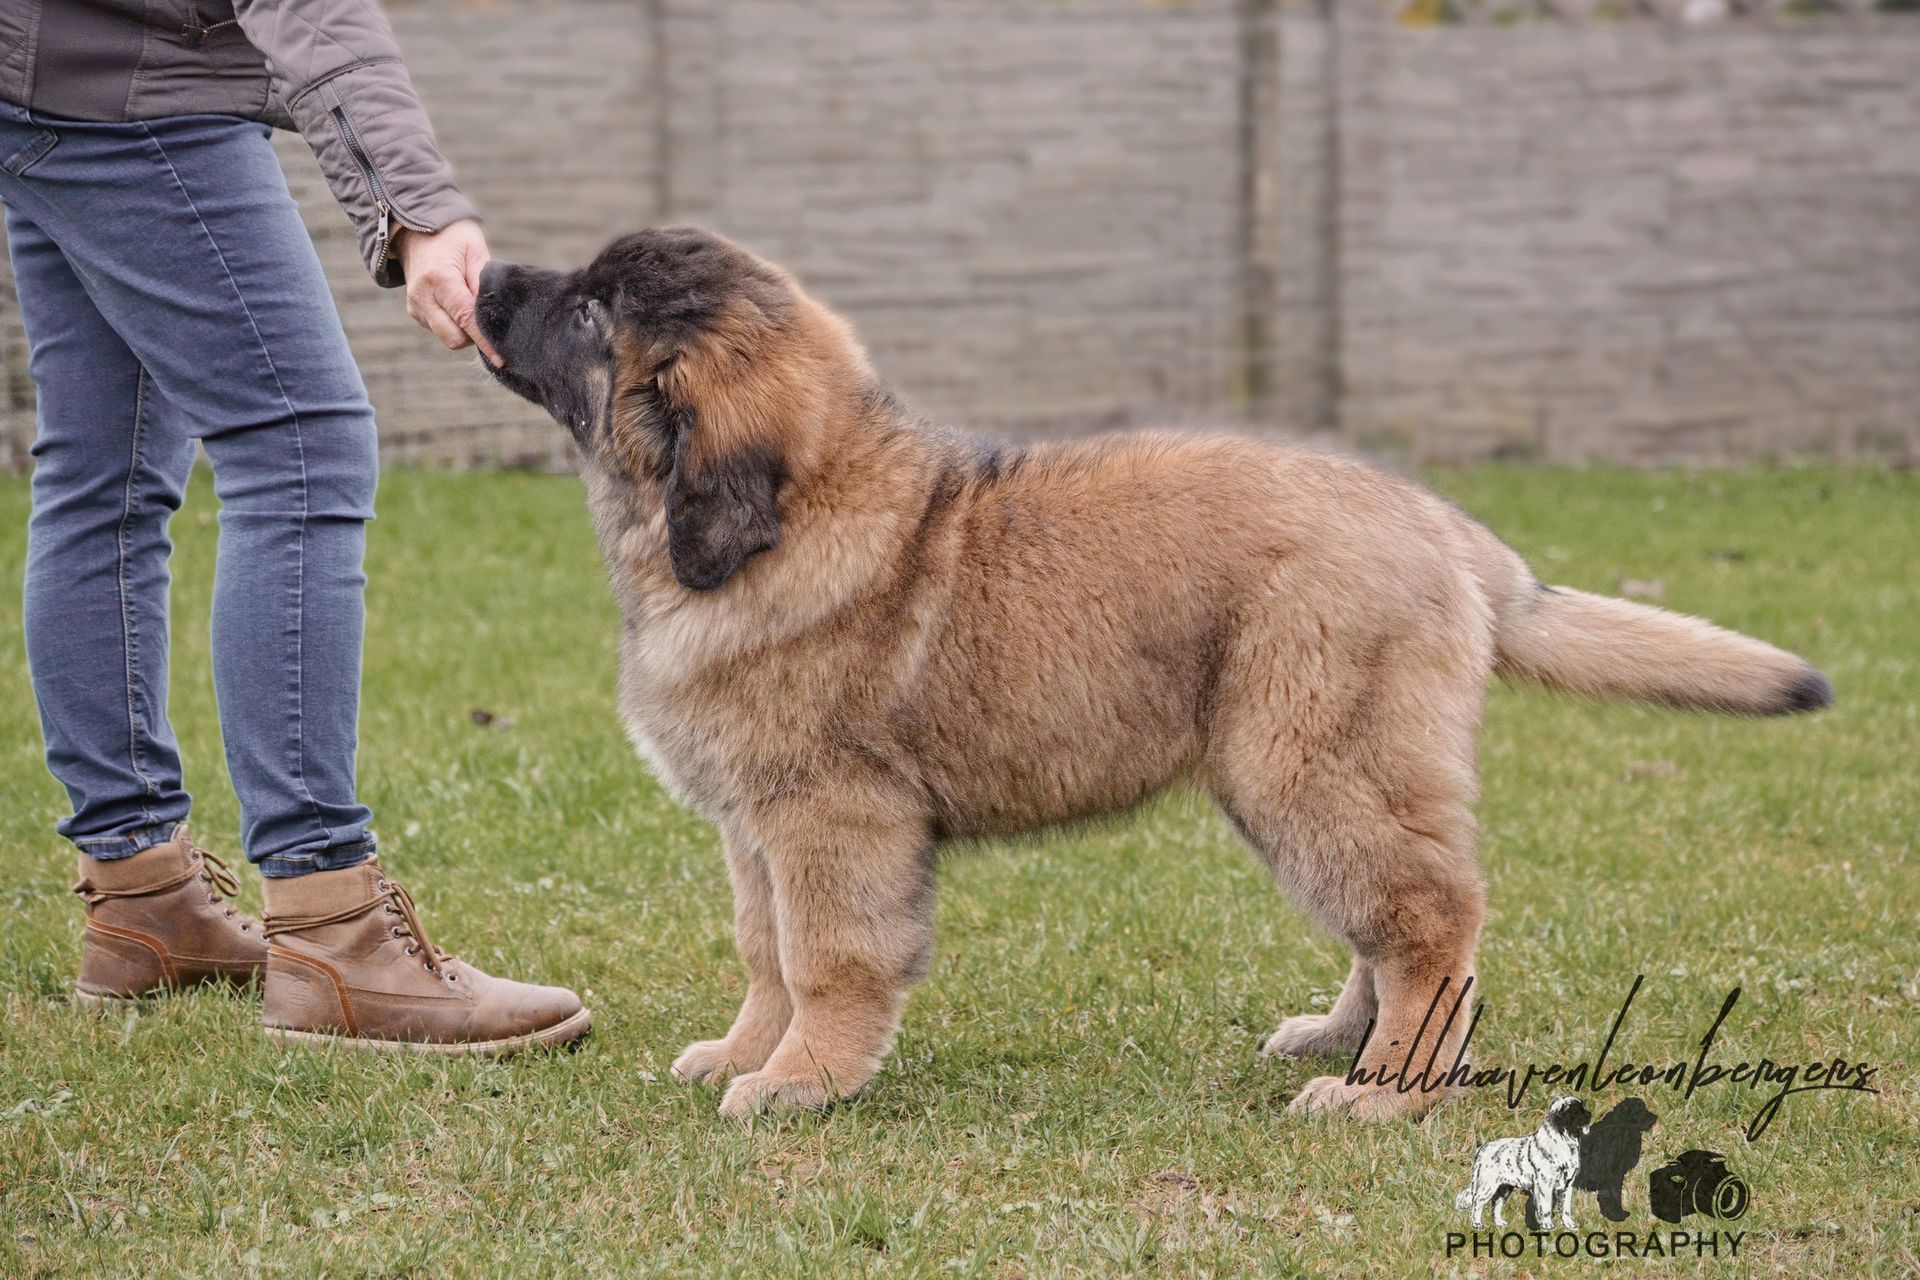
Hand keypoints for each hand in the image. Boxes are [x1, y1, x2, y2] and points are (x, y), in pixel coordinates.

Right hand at [397, 218, 501, 364]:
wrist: (415, 230)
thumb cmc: (453, 237)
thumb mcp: (476, 250)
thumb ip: (485, 283)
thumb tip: (495, 314)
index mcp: (439, 278)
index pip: (466, 319)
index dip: (485, 340)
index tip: (500, 358)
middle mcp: (423, 296)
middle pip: (454, 338)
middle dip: (474, 336)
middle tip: (487, 316)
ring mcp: (415, 306)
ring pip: (447, 337)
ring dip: (464, 331)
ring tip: (470, 304)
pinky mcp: (414, 312)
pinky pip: (439, 330)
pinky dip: (453, 324)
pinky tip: (456, 303)